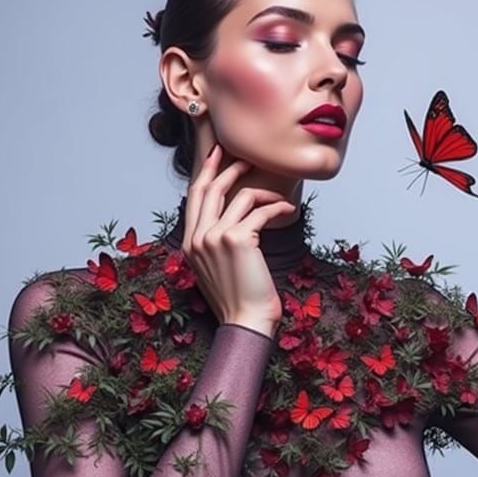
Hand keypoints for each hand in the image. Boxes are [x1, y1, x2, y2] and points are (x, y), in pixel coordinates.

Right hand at [181, 141, 296, 335]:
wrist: (246, 321)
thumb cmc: (239, 298)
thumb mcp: (217, 267)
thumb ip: (215, 243)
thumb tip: (230, 221)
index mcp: (189, 243)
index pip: (194, 198)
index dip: (205, 172)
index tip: (216, 155)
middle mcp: (197, 237)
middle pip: (210, 188)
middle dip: (228, 167)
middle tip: (246, 158)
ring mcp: (214, 237)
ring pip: (239, 195)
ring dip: (264, 191)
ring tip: (279, 197)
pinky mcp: (238, 239)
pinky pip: (260, 211)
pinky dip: (277, 207)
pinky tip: (288, 210)